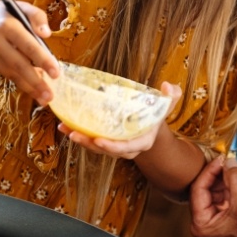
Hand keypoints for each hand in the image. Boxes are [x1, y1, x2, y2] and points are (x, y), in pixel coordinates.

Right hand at [0, 0, 58, 104]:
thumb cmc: (4, 14)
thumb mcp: (22, 7)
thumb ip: (38, 17)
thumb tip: (47, 34)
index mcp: (7, 25)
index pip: (28, 46)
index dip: (43, 61)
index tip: (56, 73)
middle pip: (18, 65)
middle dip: (36, 82)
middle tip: (50, 96)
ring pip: (11, 74)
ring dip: (29, 87)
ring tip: (44, 97)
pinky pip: (5, 74)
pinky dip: (20, 82)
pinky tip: (32, 88)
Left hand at [58, 82, 181, 159]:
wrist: (150, 125)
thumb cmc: (156, 114)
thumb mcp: (166, 104)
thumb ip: (171, 96)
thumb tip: (166, 86)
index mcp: (142, 141)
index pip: (127, 147)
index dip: (113, 146)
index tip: (98, 140)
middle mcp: (127, 148)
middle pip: (107, 150)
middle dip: (90, 144)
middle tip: (74, 133)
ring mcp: (115, 147)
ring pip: (96, 147)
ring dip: (80, 139)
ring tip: (65, 128)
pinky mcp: (106, 141)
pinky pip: (91, 141)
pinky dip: (79, 133)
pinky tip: (65, 125)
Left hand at [189, 155, 236, 236]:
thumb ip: (236, 180)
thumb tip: (231, 161)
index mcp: (201, 223)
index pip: (198, 188)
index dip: (210, 171)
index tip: (222, 159)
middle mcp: (205, 223)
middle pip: (207, 189)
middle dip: (221, 173)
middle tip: (231, 160)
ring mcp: (216, 222)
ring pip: (218, 192)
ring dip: (229, 178)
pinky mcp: (228, 220)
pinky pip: (227, 197)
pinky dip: (235, 186)